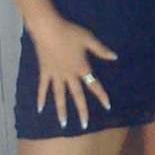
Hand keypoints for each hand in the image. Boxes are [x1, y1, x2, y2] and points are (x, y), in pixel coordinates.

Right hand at [27, 14, 117, 129]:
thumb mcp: (88, 39)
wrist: (48, 29)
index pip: (94, 85)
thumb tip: (115, 57)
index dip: (101, 95)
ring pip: (59, 96)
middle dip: (82, 110)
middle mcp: (69, 75)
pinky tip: (40, 109)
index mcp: (81, 68)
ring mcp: (55, 75)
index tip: (108, 106)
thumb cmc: (69, 32)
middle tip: (84, 125)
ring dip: (62, 110)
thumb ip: (101, 49)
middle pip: (77, 96)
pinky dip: (41, 98)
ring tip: (63, 124)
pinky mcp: (44, 72)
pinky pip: (42, 87)